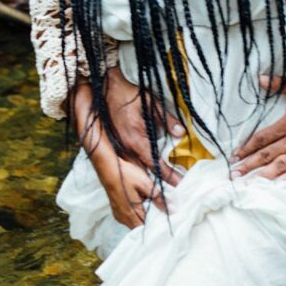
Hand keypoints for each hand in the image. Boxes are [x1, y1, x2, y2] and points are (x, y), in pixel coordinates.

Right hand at [76, 66, 183, 188]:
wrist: (104, 88)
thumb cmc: (129, 95)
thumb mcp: (151, 103)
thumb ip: (167, 120)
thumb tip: (181, 133)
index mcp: (136, 140)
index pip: (155, 164)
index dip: (168, 175)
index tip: (179, 184)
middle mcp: (126, 149)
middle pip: (143, 173)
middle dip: (157, 186)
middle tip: (170, 197)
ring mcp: (118, 148)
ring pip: (132, 171)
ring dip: (143, 182)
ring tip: (156, 195)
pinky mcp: (113, 145)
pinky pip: (124, 164)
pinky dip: (133, 173)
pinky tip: (139, 180)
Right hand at [93, 151, 167, 229]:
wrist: (108, 168)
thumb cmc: (125, 175)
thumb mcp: (146, 184)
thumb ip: (159, 198)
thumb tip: (172, 209)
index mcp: (132, 214)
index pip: (147, 229)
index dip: (157, 226)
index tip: (166, 221)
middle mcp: (124, 218)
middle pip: (140, 228)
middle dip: (151, 223)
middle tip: (163, 215)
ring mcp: (119, 214)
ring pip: (134, 223)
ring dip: (144, 219)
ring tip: (155, 211)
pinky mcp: (117, 210)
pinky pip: (129, 218)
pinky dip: (137, 215)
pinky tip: (143, 206)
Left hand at [231, 73, 285, 179]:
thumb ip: (278, 83)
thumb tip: (260, 79)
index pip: (262, 138)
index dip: (247, 148)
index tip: (234, 156)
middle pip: (267, 155)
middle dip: (249, 165)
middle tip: (234, 174)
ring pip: (281, 165)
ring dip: (265, 175)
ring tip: (251, 183)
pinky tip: (278, 185)